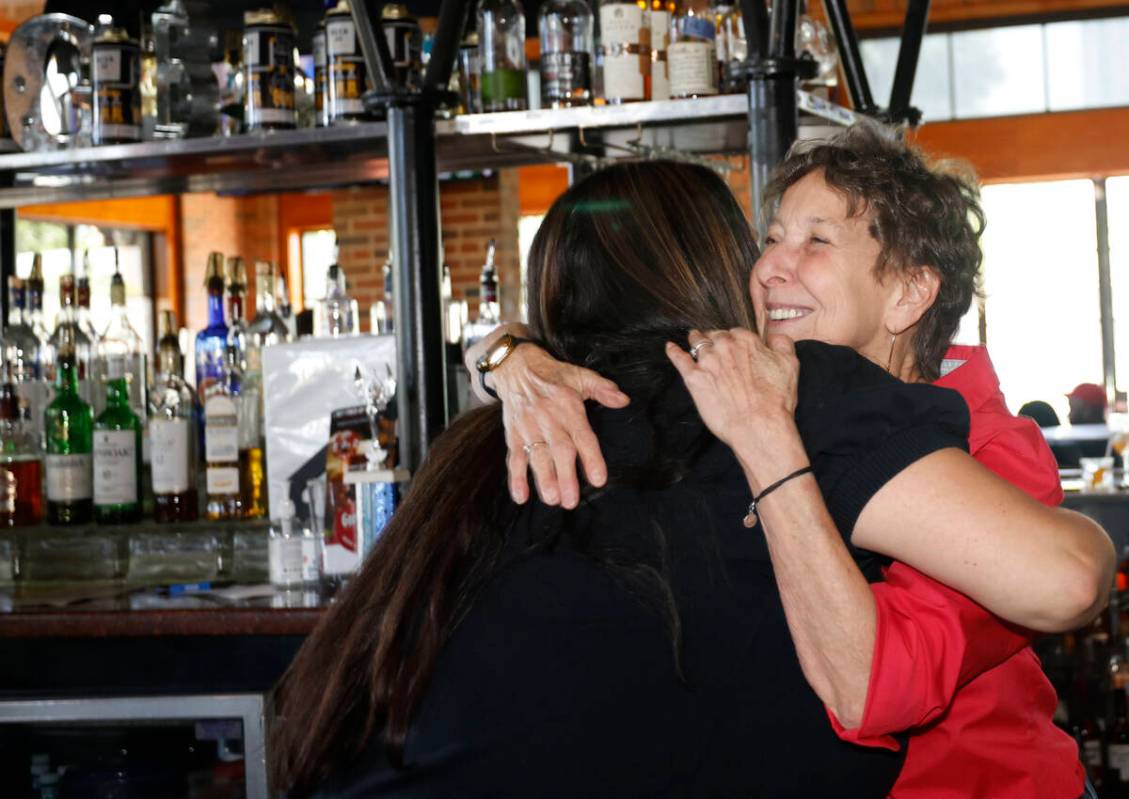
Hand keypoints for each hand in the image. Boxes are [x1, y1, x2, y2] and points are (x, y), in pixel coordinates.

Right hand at [494, 343, 629, 507]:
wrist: (516, 367)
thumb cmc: (553, 375)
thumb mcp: (580, 375)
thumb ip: (603, 389)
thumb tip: (623, 400)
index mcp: (568, 407)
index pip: (582, 436)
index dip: (591, 458)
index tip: (598, 479)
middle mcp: (549, 419)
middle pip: (559, 451)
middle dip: (565, 477)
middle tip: (571, 500)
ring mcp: (529, 428)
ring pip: (537, 457)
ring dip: (544, 479)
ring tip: (552, 499)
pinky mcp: (513, 434)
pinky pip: (514, 457)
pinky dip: (516, 477)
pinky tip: (521, 496)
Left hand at [666, 329, 805, 491]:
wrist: (758, 424)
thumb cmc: (775, 399)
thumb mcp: (790, 365)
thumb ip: (782, 344)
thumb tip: (774, 337)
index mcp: (746, 340)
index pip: (736, 333)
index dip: (735, 341)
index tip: (736, 349)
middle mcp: (724, 346)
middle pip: (715, 335)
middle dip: (716, 340)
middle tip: (717, 349)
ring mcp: (707, 361)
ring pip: (697, 343)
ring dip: (696, 341)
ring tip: (694, 340)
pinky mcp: (694, 378)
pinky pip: (679, 359)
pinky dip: (673, 352)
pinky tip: (670, 347)